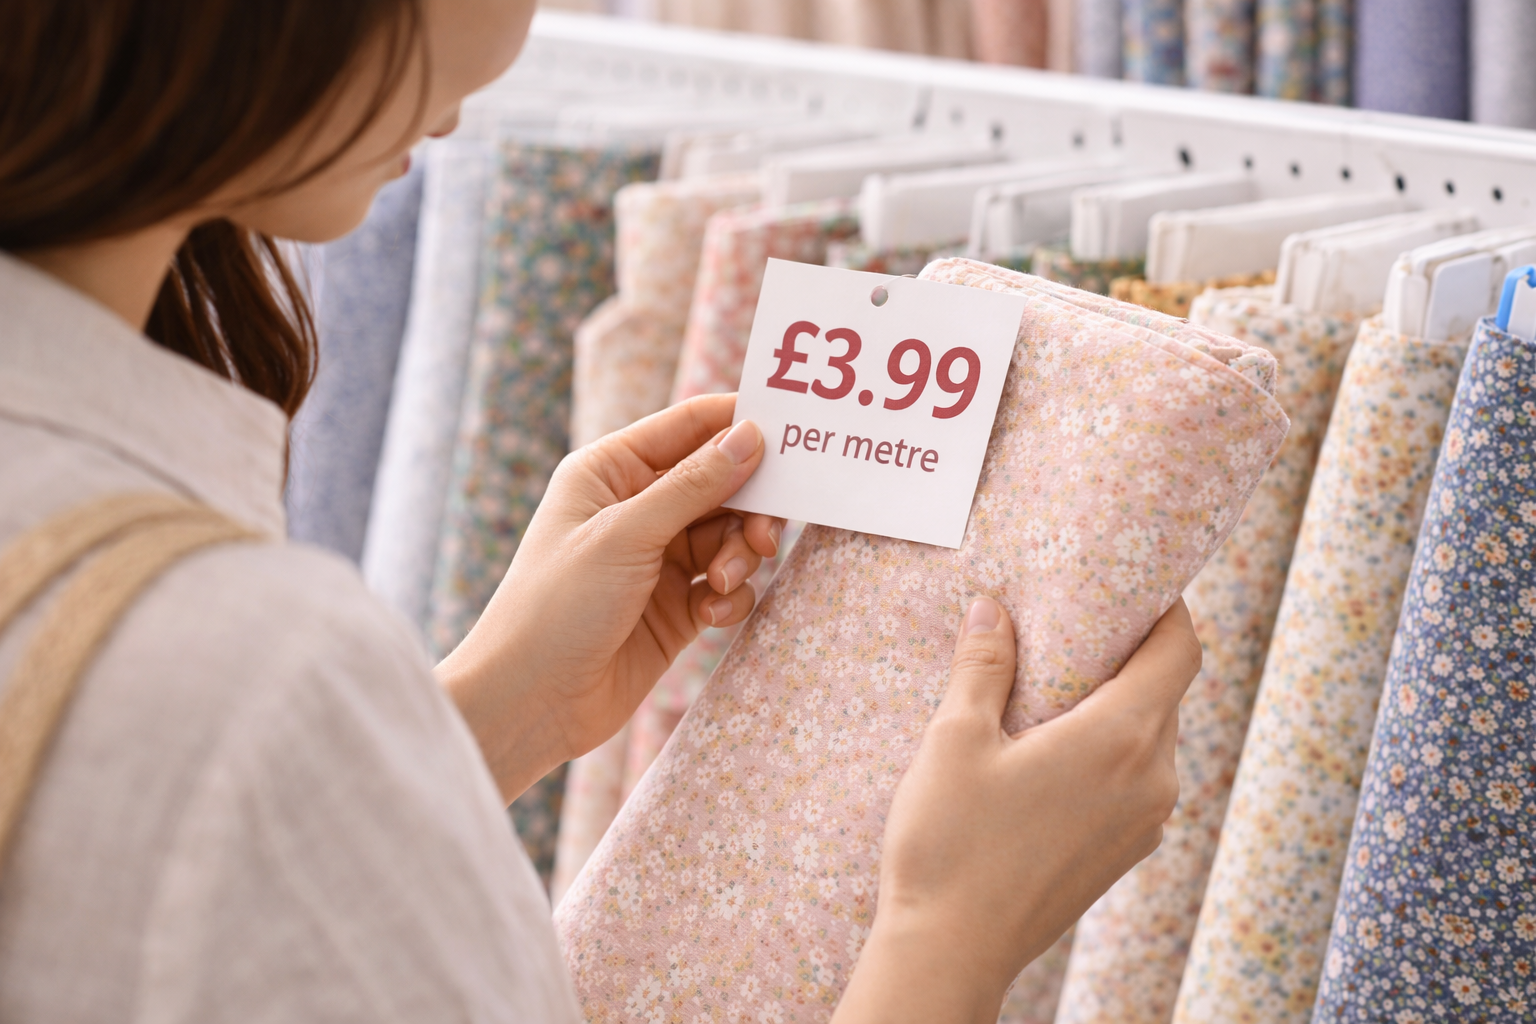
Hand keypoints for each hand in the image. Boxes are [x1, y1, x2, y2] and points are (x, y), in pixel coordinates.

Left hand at [435, 394, 784, 801]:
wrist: (530, 702)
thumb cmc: (556, 605)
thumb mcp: (625, 535)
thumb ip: (693, 486)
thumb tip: (750, 435)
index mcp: (612, 470)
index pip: (689, 426)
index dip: (739, 424)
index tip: (792, 435)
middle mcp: (638, 507)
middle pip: (722, 483)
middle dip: (750, 507)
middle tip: (765, 535)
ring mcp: (660, 558)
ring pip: (731, 535)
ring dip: (740, 557)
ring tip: (722, 583)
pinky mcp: (677, 606)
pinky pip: (728, 584)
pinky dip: (730, 596)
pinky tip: (711, 614)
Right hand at [833, 597, 1200, 1023]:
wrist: (950, 952)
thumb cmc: (949, 846)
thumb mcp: (953, 740)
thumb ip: (982, 667)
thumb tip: (994, 610)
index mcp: (1119, 739)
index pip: (1180, 650)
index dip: (1168, 608)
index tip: (1133, 584)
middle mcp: (1151, 780)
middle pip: (1165, 690)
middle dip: (1128, 652)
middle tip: (1070, 626)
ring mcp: (1143, 823)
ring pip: (1150, 736)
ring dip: (1115, 703)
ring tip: (1050, 690)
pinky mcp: (1124, 852)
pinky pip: (1136, 777)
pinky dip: (1108, 747)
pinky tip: (1048, 750)